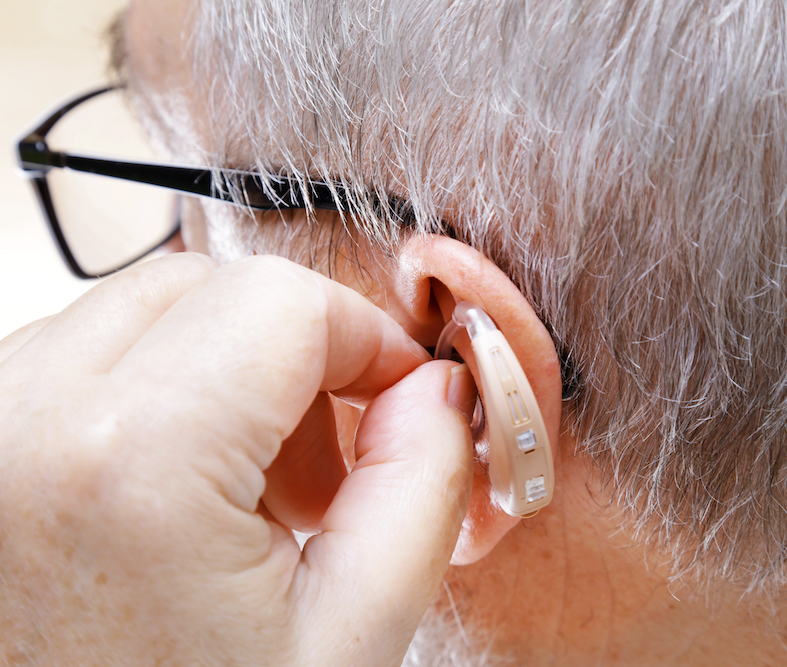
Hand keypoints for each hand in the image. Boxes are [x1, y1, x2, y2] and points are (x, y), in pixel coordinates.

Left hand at [0, 253, 475, 665]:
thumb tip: (438, 390)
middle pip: (211, 288)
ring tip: (253, 497)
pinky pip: (82, 360)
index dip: (368, 339)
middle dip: (297, 354)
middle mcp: (25, 423)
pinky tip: (181, 499)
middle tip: (329, 465)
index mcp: (132, 462)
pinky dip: (155, 395)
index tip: (402, 397)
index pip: (283, 299)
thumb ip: (423, 488)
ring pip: (142, 314)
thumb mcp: (351, 639)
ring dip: (224, 374)